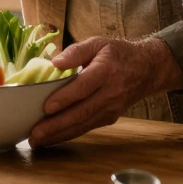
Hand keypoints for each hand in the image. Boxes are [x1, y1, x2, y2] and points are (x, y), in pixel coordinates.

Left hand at [28, 37, 167, 147]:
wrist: (147, 69)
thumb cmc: (118, 54)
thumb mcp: (98, 43)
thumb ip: (76, 51)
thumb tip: (55, 63)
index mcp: (106, 70)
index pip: (84, 87)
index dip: (65, 98)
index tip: (46, 107)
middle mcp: (110, 93)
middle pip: (82, 111)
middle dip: (57, 125)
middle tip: (35, 133)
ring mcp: (111, 108)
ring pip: (83, 124)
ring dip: (59, 134)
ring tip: (37, 140)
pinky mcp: (109, 118)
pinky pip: (86, 127)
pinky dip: (68, 134)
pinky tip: (52, 138)